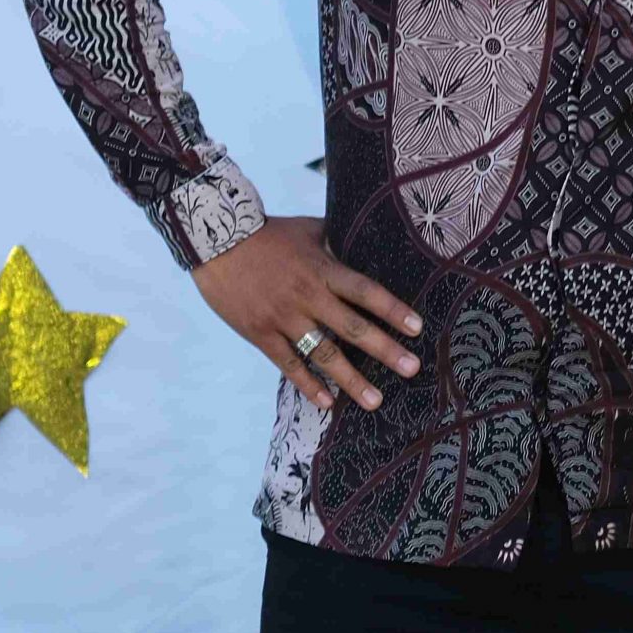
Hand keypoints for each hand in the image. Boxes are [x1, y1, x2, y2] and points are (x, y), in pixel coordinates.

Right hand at [191, 217, 422, 411]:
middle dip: (385, 350)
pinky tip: (327, 403)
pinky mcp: (260, 334)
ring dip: (351, 380)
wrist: (216, 242)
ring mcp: (284, 318)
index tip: (416, 328)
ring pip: (324, 354)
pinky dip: (308, 385)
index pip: (366, 292)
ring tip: (375, 401)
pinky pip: (289, 364)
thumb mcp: (308, 229)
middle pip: (353, 328)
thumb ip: (336, 239)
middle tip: (411, 369)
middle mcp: (308, 296)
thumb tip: (364, 236)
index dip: (392, 309)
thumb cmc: (267, 233)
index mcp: (323, 269)